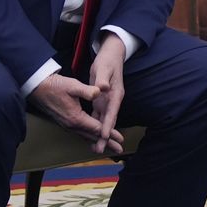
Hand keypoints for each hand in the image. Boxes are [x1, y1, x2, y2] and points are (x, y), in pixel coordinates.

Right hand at [29, 73, 122, 152]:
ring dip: (98, 141)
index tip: (121, 139)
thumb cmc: (56, 86)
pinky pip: (80, 133)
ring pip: (86, 136)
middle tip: (119, 149)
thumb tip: (100, 91)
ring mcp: (67, 125)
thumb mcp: (73, 86)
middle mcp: (72, 125)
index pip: (97, 129)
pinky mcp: (65, 122)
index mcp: (76, 118)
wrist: (38, 88)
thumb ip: (87, 90)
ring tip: (109, 147)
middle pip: (93, 137)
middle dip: (107, 143)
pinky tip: (93, 138)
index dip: (110, 134)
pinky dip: (89, 137)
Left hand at [88, 33, 126, 154]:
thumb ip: (102, 79)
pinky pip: (98, 117)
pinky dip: (96, 127)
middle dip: (105, 136)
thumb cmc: (107, 61)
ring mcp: (107, 102)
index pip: (112, 112)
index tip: (104, 136)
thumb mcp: (104, 68)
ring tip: (96, 149)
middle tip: (99, 150)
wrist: (111, 56)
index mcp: (115, 94)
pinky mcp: (101, 102)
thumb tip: (103, 88)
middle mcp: (112, 101)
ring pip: (103, 122)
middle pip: (109, 121)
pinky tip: (91, 136)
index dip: (108, 124)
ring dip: (100, 135)